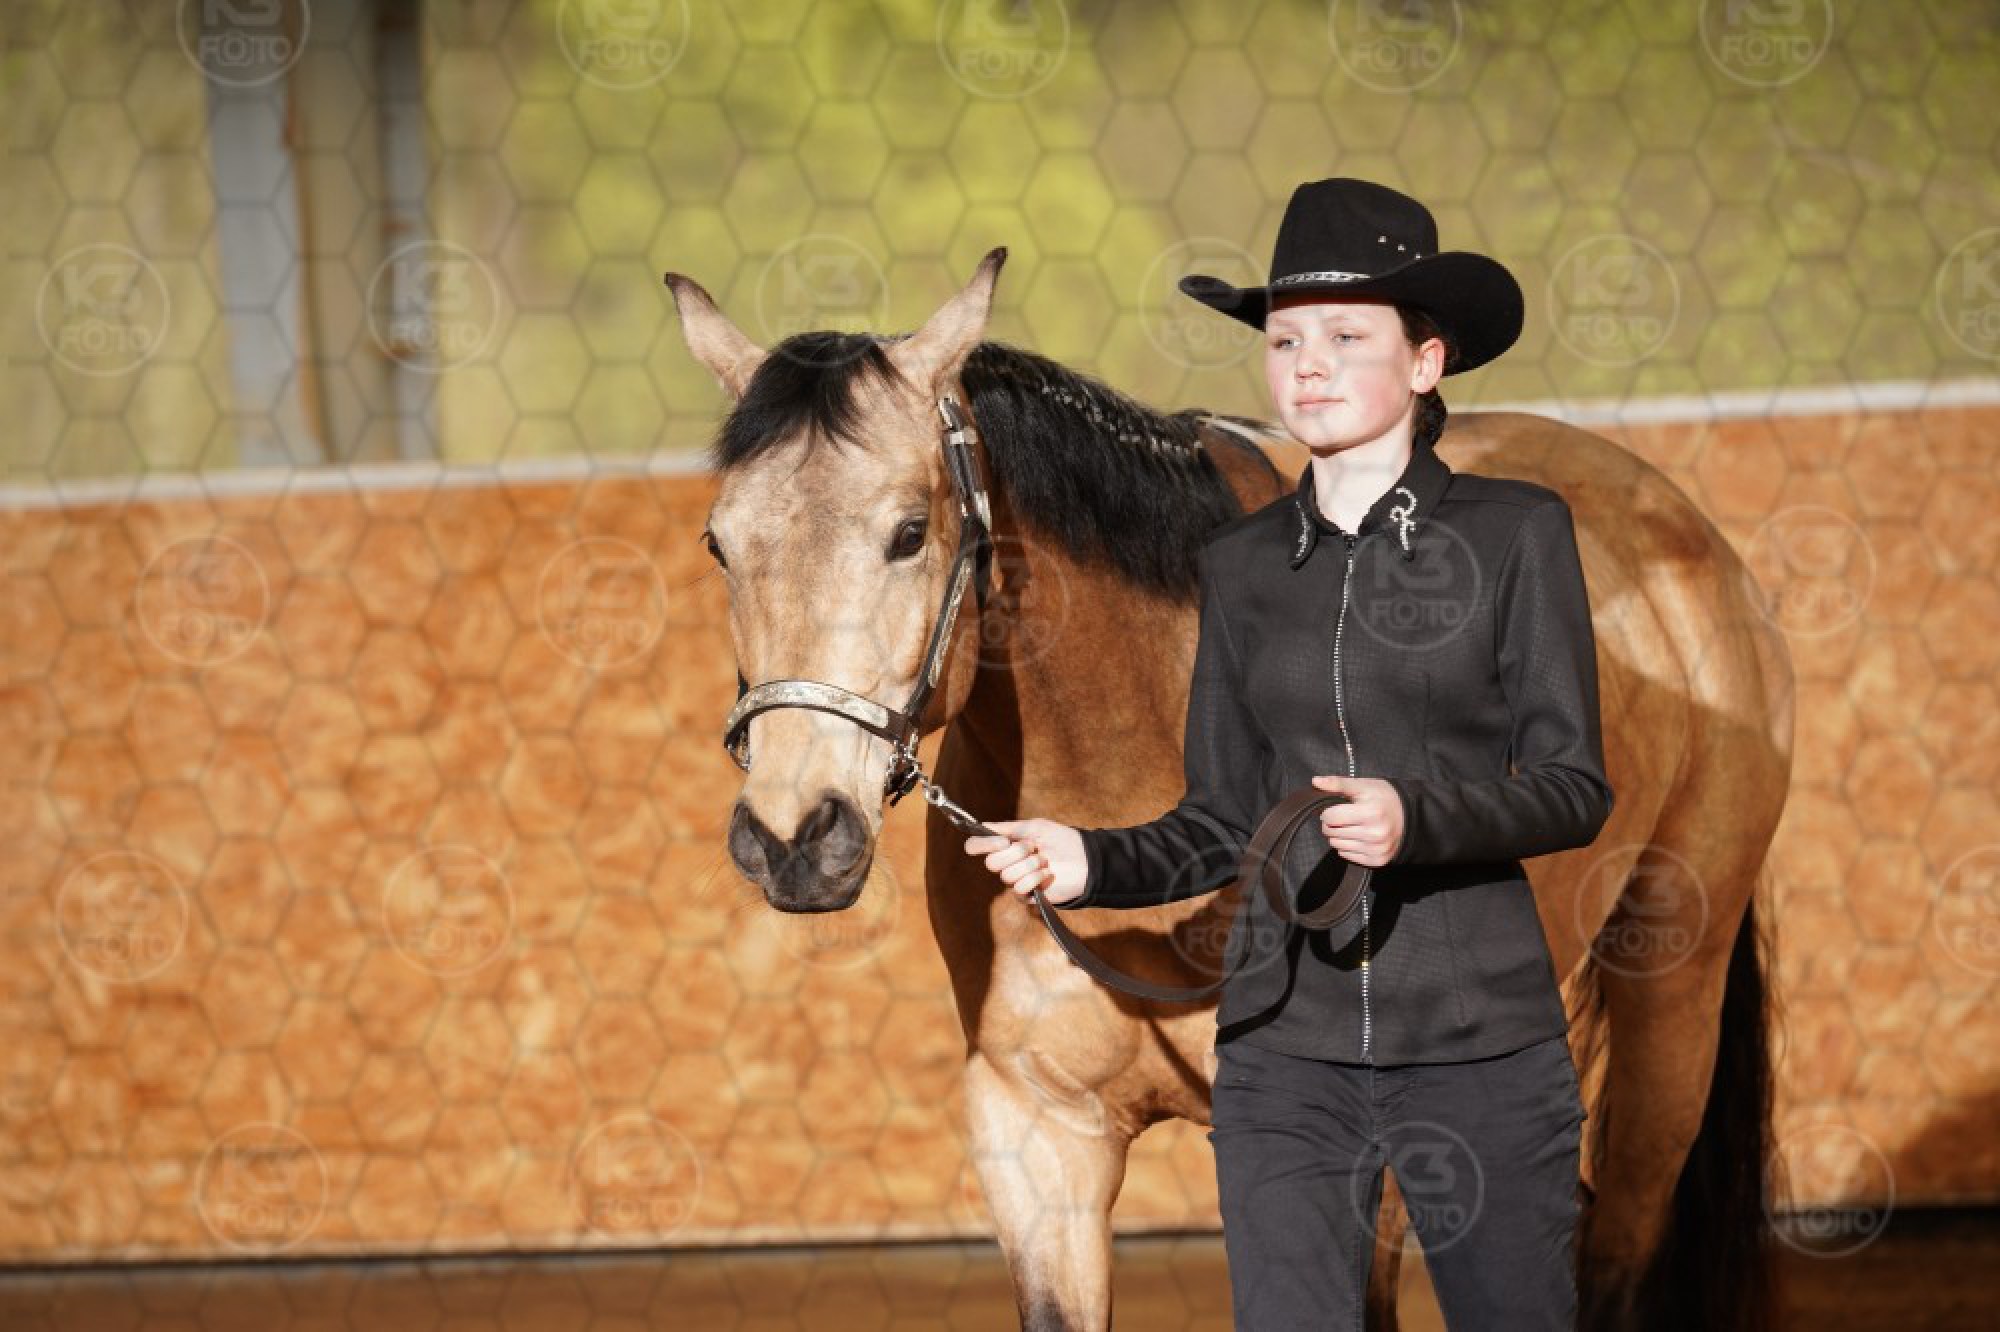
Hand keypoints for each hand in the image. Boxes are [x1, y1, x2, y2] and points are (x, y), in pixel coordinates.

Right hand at [962, 818, 1087, 907]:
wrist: (1084, 859)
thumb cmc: (1061, 840)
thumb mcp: (1035, 827)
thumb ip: (1008, 828)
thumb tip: (983, 826)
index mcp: (1005, 845)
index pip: (976, 846)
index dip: (982, 845)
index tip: (1003, 842)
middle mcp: (1007, 863)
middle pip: (991, 863)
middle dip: (1015, 853)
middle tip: (1033, 848)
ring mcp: (1016, 880)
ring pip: (1006, 876)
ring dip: (1029, 865)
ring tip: (1045, 861)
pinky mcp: (1027, 895)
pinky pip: (1018, 889)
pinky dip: (1034, 879)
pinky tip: (1046, 875)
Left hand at [1311, 775, 1405, 867]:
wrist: (1410, 817)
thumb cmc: (1385, 798)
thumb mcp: (1363, 786)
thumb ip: (1338, 784)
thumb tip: (1316, 782)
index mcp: (1370, 813)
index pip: (1330, 817)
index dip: (1328, 811)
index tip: (1336, 808)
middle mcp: (1374, 834)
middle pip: (1331, 832)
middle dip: (1332, 823)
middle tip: (1344, 816)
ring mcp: (1376, 849)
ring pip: (1336, 845)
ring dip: (1339, 835)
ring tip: (1352, 826)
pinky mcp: (1377, 861)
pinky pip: (1347, 855)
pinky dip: (1348, 846)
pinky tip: (1358, 837)